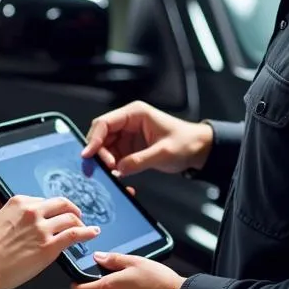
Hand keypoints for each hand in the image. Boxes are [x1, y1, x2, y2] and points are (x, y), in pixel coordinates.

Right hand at [0, 196, 100, 288]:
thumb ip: (13, 216)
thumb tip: (23, 223)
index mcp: (19, 202)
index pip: (43, 201)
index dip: (53, 209)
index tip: (57, 215)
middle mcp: (33, 211)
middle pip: (61, 204)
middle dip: (72, 209)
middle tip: (77, 216)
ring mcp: (42, 228)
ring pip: (71, 217)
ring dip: (81, 222)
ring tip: (86, 228)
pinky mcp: (49, 246)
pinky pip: (75, 234)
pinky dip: (87, 232)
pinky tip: (93, 233)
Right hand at [81, 101, 213, 176]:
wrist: (199, 149)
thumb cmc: (186, 143)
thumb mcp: (163, 153)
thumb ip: (139, 161)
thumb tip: (119, 169)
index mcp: (135, 113)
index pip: (105, 123)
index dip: (93, 139)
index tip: (88, 156)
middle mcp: (128, 121)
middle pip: (101, 135)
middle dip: (99, 153)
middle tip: (104, 169)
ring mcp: (128, 135)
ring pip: (105, 147)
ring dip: (105, 161)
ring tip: (113, 174)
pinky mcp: (130, 147)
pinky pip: (114, 156)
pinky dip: (113, 166)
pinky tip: (118, 175)